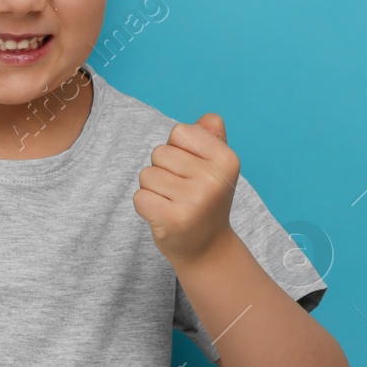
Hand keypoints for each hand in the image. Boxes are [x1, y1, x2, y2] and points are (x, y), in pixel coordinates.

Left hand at [133, 112, 238, 266]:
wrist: (207, 248)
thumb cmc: (205, 198)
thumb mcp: (215, 166)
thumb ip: (210, 138)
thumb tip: (210, 118)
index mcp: (227, 159)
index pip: (180, 131)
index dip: (178, 149)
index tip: (191, 170)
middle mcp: (214, 179)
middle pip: (159, 153)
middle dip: (163, 170)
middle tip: (182, 191)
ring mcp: (195, 201)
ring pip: (146, 174)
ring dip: (153, 189)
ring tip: (174, 203)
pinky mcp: (174, 219)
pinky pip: (139, 197)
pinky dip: (146, 206)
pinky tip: (165, 216)